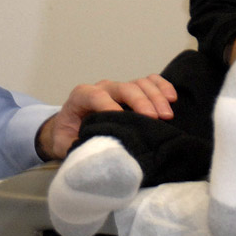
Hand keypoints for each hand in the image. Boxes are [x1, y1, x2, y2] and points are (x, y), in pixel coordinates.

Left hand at [37, 75, 175, 159]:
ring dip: (155, 96)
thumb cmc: (67, 135)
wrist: (68, 127)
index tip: (123, 122)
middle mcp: (102, 88)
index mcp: (81, 96)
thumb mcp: (63, 143)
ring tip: (167, 115)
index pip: (96, 95)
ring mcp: (119, 88)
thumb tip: (92, 153)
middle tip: (156, 119)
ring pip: (139, 83)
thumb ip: (73, 145)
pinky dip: (162, 86)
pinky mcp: (132, 92)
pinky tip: (172, 98)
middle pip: (123, 88)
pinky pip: (149, 81)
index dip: (110, 106)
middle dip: (141, 101)